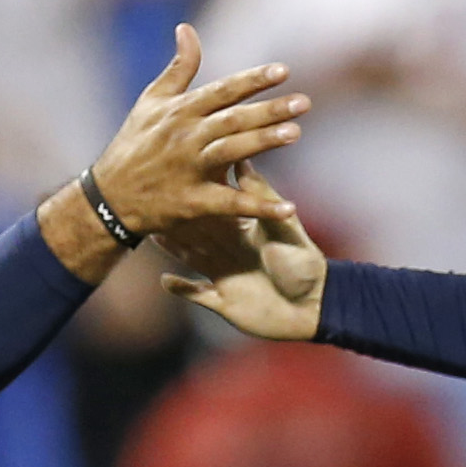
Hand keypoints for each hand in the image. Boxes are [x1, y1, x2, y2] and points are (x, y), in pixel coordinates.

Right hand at [88, 25, 308, 235]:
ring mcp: (190, 169)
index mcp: (181, 111)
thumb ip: (179, 67)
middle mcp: (187, 136)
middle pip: (232, 119)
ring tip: (295, 133)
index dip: (252, 80)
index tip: (283, 71)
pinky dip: (259, 207)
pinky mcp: (193, 202)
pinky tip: (289, 208)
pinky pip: (231, 204)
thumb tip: (187, 28)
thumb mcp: (152, 101)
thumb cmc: (136, 143)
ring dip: (263, 142)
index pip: (222, 91)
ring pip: (231, 152)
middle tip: (304, 102)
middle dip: (268, 110)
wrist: (111, 196)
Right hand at [164, 186, 328, 340]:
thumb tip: (244, 159)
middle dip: (175, 217)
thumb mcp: (283, 227)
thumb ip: (262, 197)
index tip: (175, 172)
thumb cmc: (305, 265)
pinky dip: (181, 288)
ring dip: (172, 247)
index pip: (215, 206)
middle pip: (196, 231)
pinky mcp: (225, 303)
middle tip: (150, 198)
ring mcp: (226, 277)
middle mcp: (231, 252)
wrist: (316, 307)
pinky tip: (164, 279)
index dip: (196, 191)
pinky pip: (196, 294)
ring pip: (191, 258)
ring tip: (150, 232)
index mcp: (244, 232)